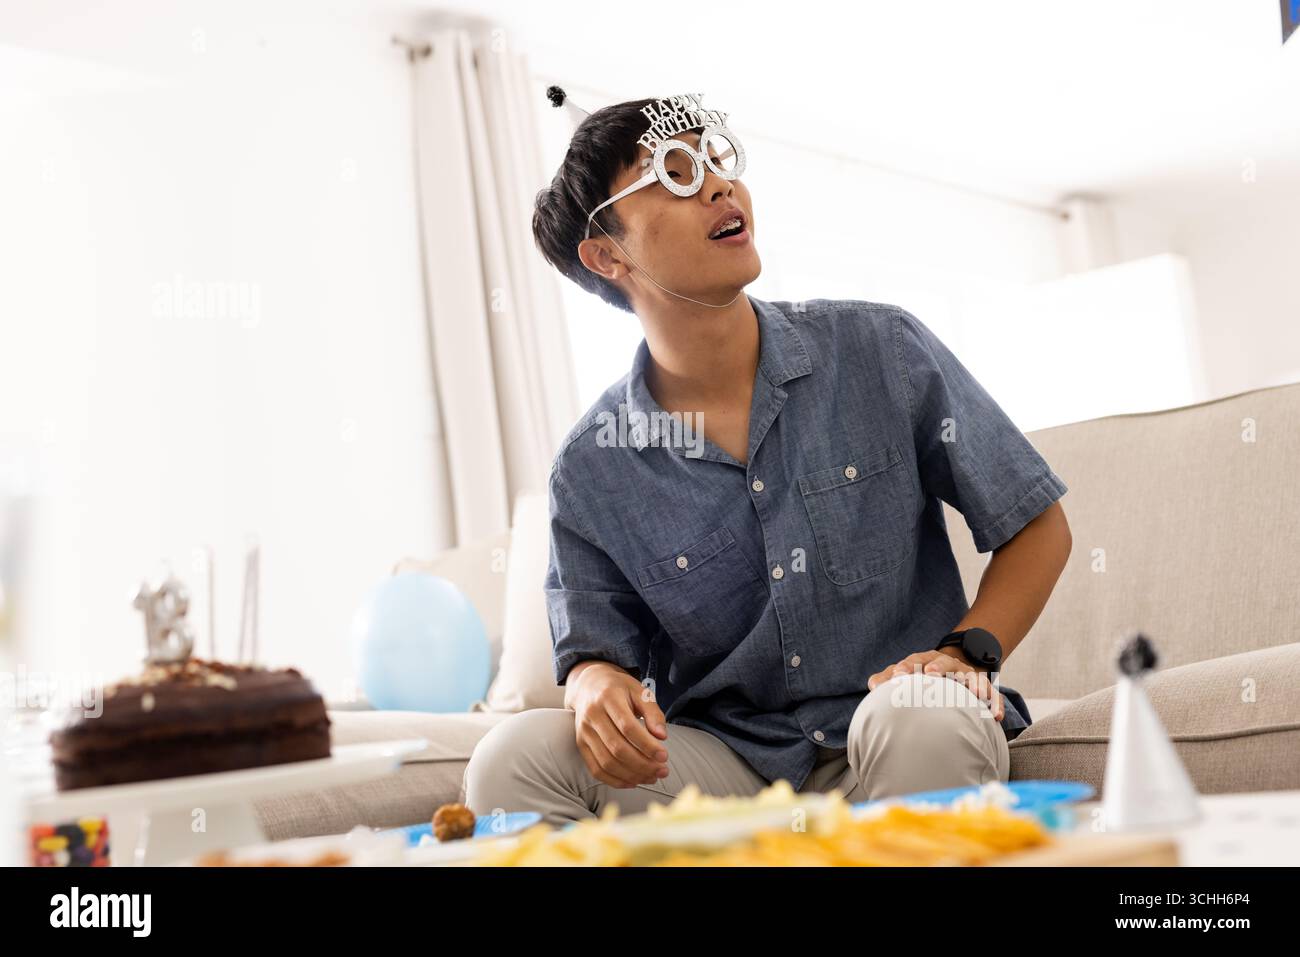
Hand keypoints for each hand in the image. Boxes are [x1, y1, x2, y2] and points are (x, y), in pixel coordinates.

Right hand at [569, 662, 669, 788]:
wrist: (588, 685)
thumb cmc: (619, 689)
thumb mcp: (639, 691)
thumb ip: (653, 712)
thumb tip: (662, 736)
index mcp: (608, 698)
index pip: (627, 727)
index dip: (647, 745)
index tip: (664, 756)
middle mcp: (592, 715)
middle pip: (617, 748)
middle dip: (643, 764)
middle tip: (663, 771)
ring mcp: (584, 731)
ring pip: (607, 762)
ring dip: (632, 775)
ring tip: (652, 777)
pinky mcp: (581, 745)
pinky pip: (596, 769)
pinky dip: (615, 780)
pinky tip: (633, 782)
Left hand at [867, 649, 1003, 720]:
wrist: (951, 668)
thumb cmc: (921, 676)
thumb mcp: (906, 676)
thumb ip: (888, 680)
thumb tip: (873, 684)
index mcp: (925, 661)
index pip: (914, 661)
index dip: (905, 666)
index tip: (898, 674)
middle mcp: (946, 664)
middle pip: (942, 662)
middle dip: (937, 667)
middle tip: (930, 673)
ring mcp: (966, 674)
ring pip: (971, 676)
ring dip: (974, 684)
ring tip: (976, 694)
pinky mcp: (982, 687)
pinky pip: (992, 694)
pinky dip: (995, 703)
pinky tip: (997, 716)